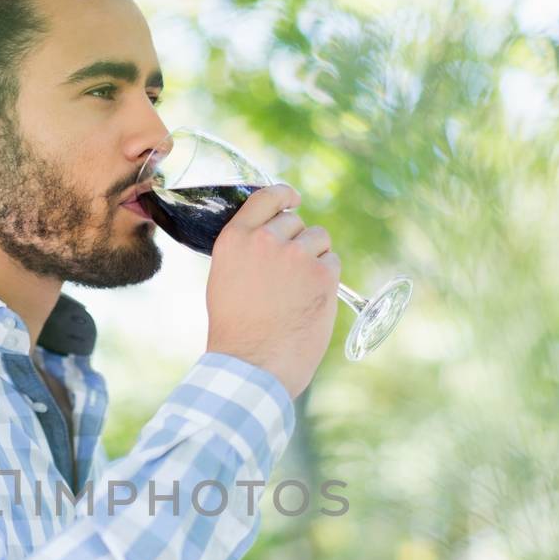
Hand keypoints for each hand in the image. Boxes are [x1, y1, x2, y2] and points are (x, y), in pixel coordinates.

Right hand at [204, 181, 340, 401]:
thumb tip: (272, 235)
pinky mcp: (323, 274)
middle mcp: (266, 240)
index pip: (266, 197)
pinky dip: (327, 278)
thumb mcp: (225, 279)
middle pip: (296, 221)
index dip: (285, 195)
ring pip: (319, 239)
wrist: (253, 363)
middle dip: (297, 241)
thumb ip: (246, 251)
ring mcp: (296, 255)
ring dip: (315, 258)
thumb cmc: (236, 331)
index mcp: (236, 239)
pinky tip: (310, 300)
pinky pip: (333, 261)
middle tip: (290, 275)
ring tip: (299, 290)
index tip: (294, 199)